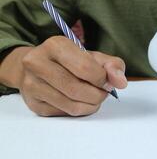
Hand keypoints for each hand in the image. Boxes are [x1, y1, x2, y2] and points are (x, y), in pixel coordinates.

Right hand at [11, 36, 126, 116]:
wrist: (39, 67)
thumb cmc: (71, 61)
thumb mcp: (92, 56)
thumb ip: (111, 65)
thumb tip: (121, 82)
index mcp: (55, 45)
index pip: (85, 68)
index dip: (102, 79)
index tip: (107, 82)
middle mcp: (37, 63)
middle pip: (77, 89)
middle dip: (98, 95)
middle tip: (104, 92)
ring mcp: (32, 85)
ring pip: (72, 105)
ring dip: (91, 105)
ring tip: (95, 97)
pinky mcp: (34, 104)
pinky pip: (65, 114)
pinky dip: (81, 110)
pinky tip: (81, 101)